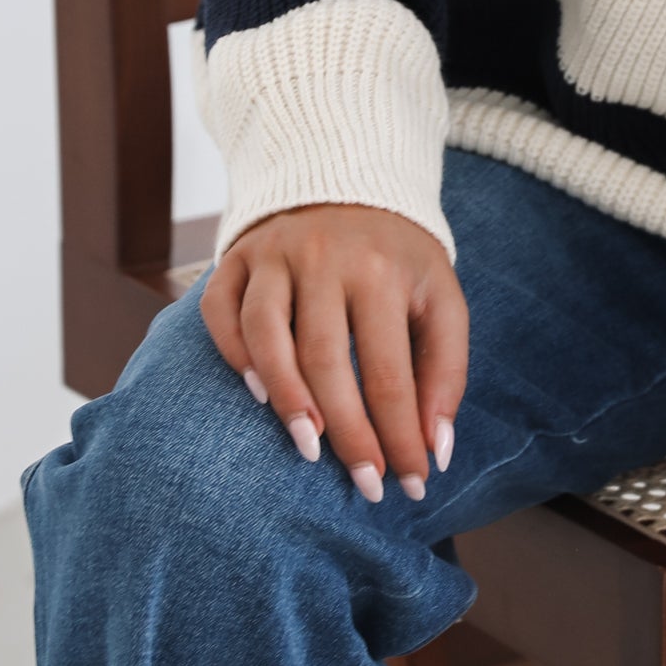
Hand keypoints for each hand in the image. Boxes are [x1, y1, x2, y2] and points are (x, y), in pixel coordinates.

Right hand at [201, 202, 467, 503]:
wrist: (347, 180)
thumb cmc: (400, 260)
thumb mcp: (440, 298)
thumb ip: (445, 370)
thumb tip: (436, 450)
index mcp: (384, 271)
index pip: (391, 372)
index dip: (400, 435)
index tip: (410, 483)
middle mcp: (325, 259)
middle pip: (328, 362)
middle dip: (349, 433)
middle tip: (365, 485)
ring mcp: (274, 256)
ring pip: (267, 336)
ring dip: (287, 398)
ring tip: (310, 447)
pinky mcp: (235, 257)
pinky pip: (220, 311)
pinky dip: (235, 354)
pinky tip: (258, 395)